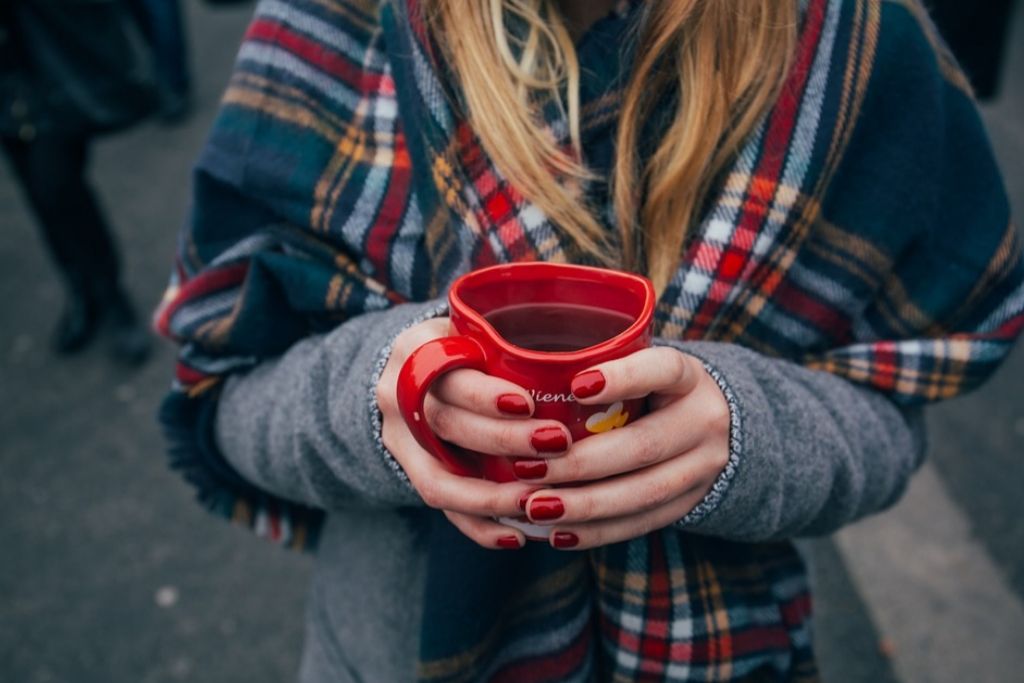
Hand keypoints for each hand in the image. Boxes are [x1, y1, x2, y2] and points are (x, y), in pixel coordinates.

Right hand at [375, 317, 573, 548]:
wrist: (412, 373)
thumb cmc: (465, 346)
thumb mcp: (475, 329)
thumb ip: (510, 341)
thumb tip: (591, 360)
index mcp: (416, 350)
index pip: (446, 373)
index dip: (484, 394)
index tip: (528, 403)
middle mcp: (397, 395)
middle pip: (446, 425)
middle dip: (503, 441)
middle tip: (557, 444)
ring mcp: (398, 440)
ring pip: (438, 479)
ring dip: (491, 497)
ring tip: (539, 502)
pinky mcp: (409, 473)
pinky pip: (441, 508)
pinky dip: (479, 526)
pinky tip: (517, 536)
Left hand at [517, 347, 730, 549]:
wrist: (717, 427)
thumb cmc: (653, 389)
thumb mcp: (642, 366)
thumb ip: (601, 367)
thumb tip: (526, 376)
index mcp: (689, 377)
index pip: (663, 370)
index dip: (623, 378)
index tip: (575, 386)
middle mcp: (704, 421)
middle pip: (644, 446)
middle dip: (581, 463)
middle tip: (527, 469)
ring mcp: (703, 468)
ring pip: (644, 493)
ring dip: (584, 505)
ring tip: (535, 507)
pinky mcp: (690, 503)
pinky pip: (642, 522)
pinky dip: (597, 531)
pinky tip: (558, 533)